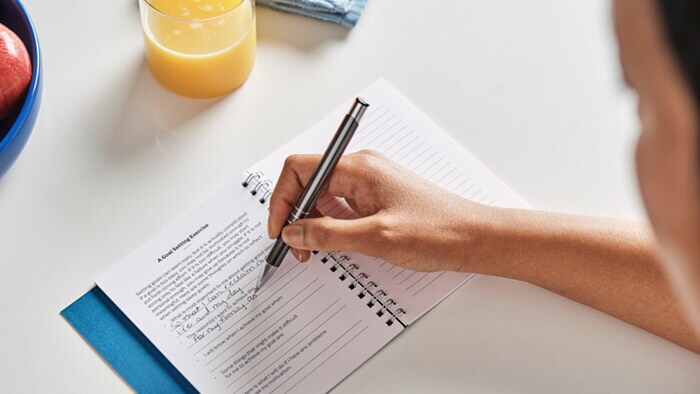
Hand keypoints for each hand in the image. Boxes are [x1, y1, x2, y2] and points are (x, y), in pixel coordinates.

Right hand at [267, 150, 493, 271]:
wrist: (474, 238)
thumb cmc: (436, 232)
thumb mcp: (376, 238)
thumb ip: (328, 234)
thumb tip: (294, 232)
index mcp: (359, 168)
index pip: (300, 169)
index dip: (282, 199)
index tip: (280, 230)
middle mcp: (362, 169)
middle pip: (308, 182)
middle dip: (295, 214)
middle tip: (297, 247)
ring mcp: (371, 183)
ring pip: (324, 195)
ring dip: (312, 222)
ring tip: (314, 250)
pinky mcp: (378, 197)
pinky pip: (341, 205)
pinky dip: (329, 224)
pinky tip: (333, 244)